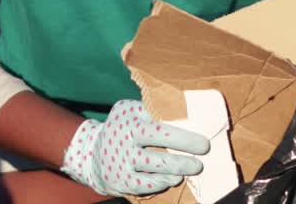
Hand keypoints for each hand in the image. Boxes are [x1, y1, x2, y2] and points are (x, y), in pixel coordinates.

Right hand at [59, 99, 208, 196]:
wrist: (92, 153)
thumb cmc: (123, 127)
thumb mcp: (131, 111)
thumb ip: (152, 110)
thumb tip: (187, 110)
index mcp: (130, 120)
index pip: (159, 128)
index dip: (183, 137)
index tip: (203, 143)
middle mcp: (124, 141)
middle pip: (159, 149)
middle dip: (183, 155)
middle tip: (201, 159)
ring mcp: (122, 162)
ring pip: (156, 168)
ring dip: (178, 169)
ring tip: (193, 168)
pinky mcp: (122, 181)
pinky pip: (147, 185)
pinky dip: (163, 182)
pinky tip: (174, 178)